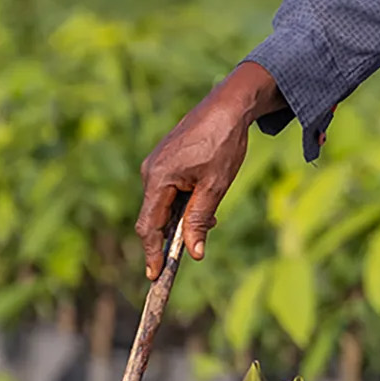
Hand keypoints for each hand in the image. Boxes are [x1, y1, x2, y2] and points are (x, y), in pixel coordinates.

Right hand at [136, 61, 285, 277]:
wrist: (230, 104)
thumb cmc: (224, 142)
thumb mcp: (216, 185)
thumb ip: (201, 220)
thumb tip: (193, 253)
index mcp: (158, 178)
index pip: (149, 226)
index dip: (152, 253)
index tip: (155, 276)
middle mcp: (150, 171)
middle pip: (154, 216)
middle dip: (170, 237)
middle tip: (188, 253)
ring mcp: (156, 163)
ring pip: (163, 203)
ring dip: (181, 218)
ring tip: (208, 222)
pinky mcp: (166, 158)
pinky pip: (168, 189)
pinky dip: (183, 202)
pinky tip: (204, 201)